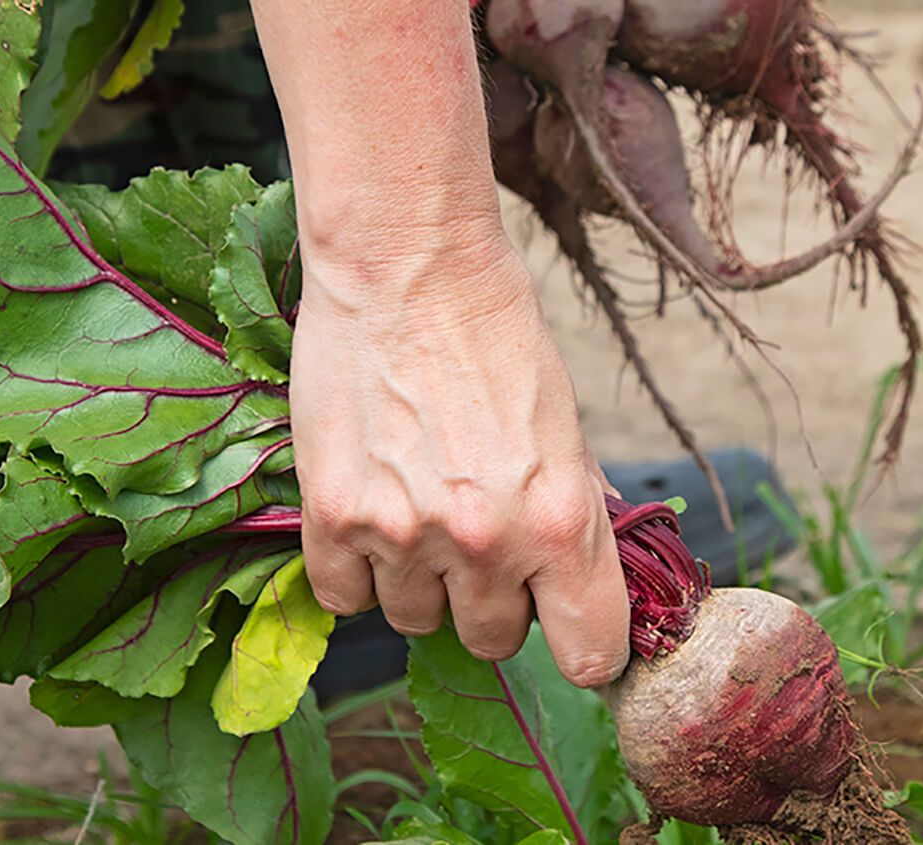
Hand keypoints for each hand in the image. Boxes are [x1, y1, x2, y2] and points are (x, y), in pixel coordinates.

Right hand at [289, 231, 630, 687]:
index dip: (581, 646)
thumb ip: (571, 517)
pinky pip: (344, 598)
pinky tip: (367, 511)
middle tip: (474, 534)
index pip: (590, 656)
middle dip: (489, 600)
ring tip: (414, 502)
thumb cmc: (494, 332)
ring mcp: (403, 534)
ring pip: (414, 620)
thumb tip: (579, 584)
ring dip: (418, 580)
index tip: (563, 626)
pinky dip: (355, 569)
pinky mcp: (332, 517)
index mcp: (560, 522)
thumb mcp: (564, 429)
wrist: (406, 265)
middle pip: (491, 640)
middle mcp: (485, 542)